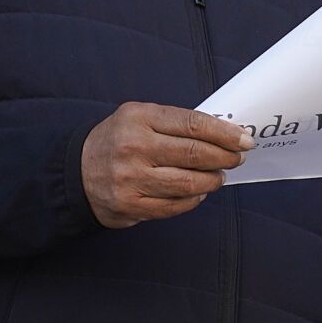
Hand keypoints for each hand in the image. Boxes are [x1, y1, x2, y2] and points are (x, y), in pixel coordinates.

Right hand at [81, 103, 251, 228]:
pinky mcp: (131, 204)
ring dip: (213, 180)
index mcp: (138, 118)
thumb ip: (177, 124)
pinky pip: (175, 205)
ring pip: (189, 183)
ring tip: (219, 175)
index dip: (224, 133)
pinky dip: (194, 199)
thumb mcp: (140, 118)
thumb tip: (225, 134)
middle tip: (238, 158)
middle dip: (225, 157)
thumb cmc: (120, 141)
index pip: (192, 124)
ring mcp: (130, 178)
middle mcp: (133, 147)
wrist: (77, 171)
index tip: (244, 139)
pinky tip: (199, 192)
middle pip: (194, 154)